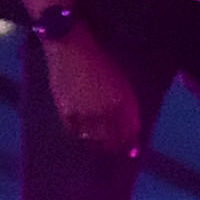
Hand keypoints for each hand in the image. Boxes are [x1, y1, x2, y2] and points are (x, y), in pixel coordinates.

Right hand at [41, 23, 145, 153]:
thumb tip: (132, 130)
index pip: (129, 133)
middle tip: (116, 149)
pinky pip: (76, 133)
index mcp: (121, 103)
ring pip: (94, 140)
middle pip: (113, 141)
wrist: (70, 48)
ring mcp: (84, 115)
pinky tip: (84, 134)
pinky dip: (82, 136)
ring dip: (99, 144)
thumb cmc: (100, 60)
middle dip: (116, 146)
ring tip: (100, 145)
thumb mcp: (120, 82)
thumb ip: (128, 107)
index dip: (132, 144)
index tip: (133, 151)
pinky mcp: (66, 113)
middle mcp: (104, 113)